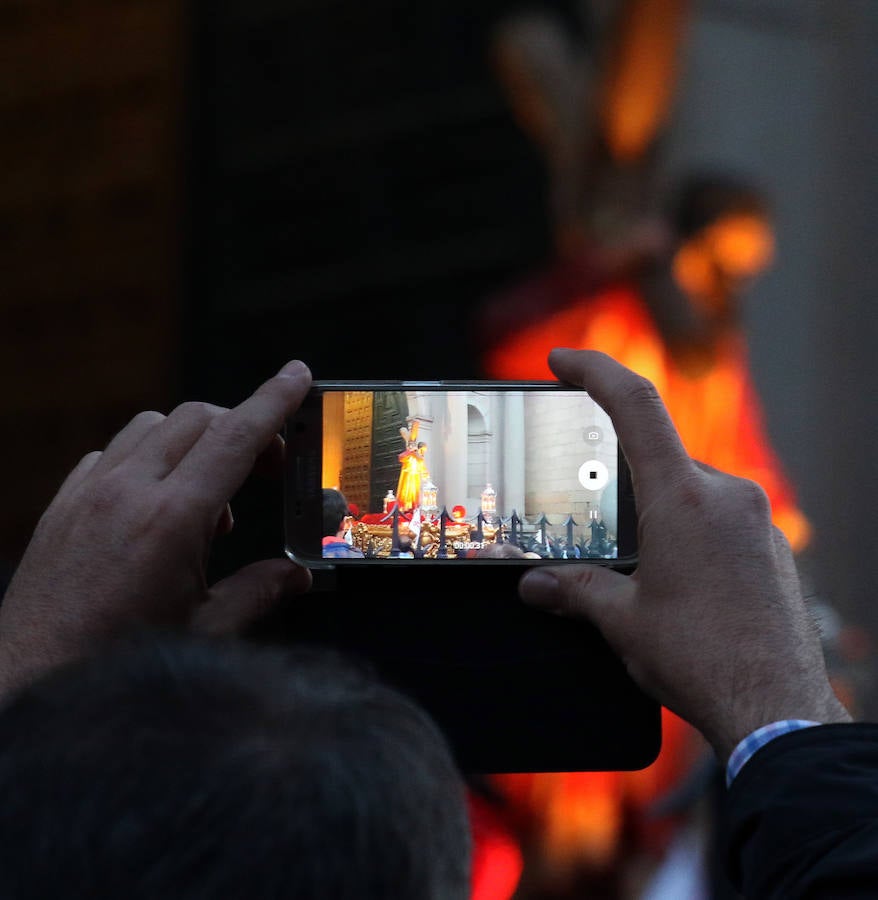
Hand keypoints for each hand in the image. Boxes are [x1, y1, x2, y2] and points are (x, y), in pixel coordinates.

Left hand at [0, 360, 313, 697]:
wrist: (27, 682)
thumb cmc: (114, 663)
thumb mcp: (205, 632)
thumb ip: (259, 593)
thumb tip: (298, 576)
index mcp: (171, 520)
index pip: (235, 438)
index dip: (273, 401)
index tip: (298, 376)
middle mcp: (126, 492)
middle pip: (197, 419)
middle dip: (243, 426)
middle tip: (272, 467)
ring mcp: (87, 494)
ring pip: (152, 428)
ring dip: (193, 442)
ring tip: (211, 498)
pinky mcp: (62, 506)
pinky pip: (111, 454)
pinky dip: (146, 459)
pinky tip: (155, 503)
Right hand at [519, 348, 850, 761]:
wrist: (776, 709)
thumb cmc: (701, 659)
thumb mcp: (623, 620)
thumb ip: (575, 590)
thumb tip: (535, 585)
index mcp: (682, 498)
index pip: (635, 405)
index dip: (594, 370)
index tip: (562, 360)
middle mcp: (725, 495)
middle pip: (661, 455)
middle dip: (623, 480)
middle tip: (597, 521)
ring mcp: (756, 519)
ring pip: (692, 490)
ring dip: (659, 513)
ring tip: (641, 569)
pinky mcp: (771, 546)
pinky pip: (721, 519)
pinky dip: (691, 533)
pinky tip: (679, 583)